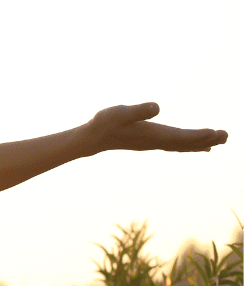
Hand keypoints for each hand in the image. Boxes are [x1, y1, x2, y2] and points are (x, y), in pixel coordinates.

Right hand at [81, 103, 227, 155]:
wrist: (92, 138)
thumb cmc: (104, 123)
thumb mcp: (119, 113)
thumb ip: (138, 110)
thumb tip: (157, 107)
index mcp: (151, 134)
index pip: (179, 136)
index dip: (198, 136)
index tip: (216, 134)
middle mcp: (156, 141)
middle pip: (185, 143)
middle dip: (206, 139)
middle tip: (226, 136)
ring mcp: (154, 143)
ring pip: (183, 145)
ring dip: (201, 143)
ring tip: (218, 141)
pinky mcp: (151, 141)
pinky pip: (176, 144)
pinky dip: (190, 144)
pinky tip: (200, 146)